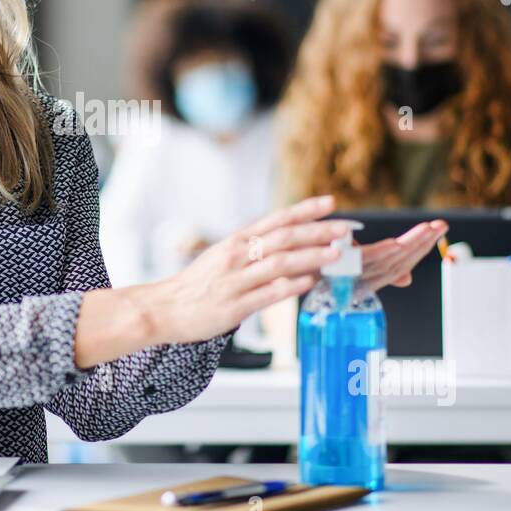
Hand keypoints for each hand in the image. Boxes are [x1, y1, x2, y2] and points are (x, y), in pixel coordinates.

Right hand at [138, 198, 447, 344]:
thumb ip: (253, 250)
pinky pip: (267, 294)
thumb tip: (289, 245)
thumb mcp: (223, 257)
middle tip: (345, 228)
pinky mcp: (235, 307)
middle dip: (317, 231)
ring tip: (337, 254)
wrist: (164, 308)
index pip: (277, 219)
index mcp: (237, 242)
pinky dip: (290, 287)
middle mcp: (237, 256)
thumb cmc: (196, 285)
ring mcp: (236, 281)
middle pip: (284, 238)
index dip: (305, 210)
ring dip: (311, 257)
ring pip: (279, 263)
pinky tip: (310, 283)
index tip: (331, 202)